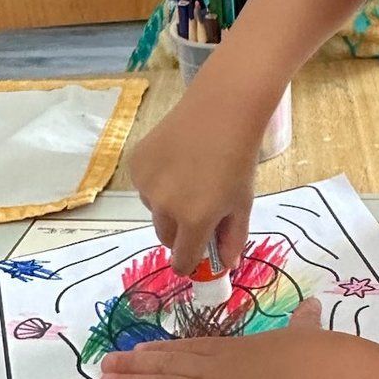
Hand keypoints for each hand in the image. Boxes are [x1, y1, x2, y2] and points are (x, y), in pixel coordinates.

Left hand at [98, 299, 323, 378]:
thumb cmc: (310, 356)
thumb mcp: (305, 333)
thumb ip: (304, 323)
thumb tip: (314, 308)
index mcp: (234, 349)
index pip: (190, 348)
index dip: (162, 350)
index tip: (141, 349)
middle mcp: (211, 368)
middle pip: (165, 366)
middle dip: (134, 366)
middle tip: (109, 364)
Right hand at [129, 97, 258, 274]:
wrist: (220, 111)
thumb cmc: (238, 159)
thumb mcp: (242, 203)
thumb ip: (233, 238)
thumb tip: (226, 266)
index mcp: (195, 220)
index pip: (181, 261)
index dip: (189, 261)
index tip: (195, 255)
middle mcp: (165, 207)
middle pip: (166, 237)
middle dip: (181, 232)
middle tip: (200, 208)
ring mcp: (146, 185)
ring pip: (155, 210)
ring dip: (168, 205)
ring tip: (191, 176)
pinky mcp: (135, 165)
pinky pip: (145, 186)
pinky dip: (157, 182)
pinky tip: (176, 161)